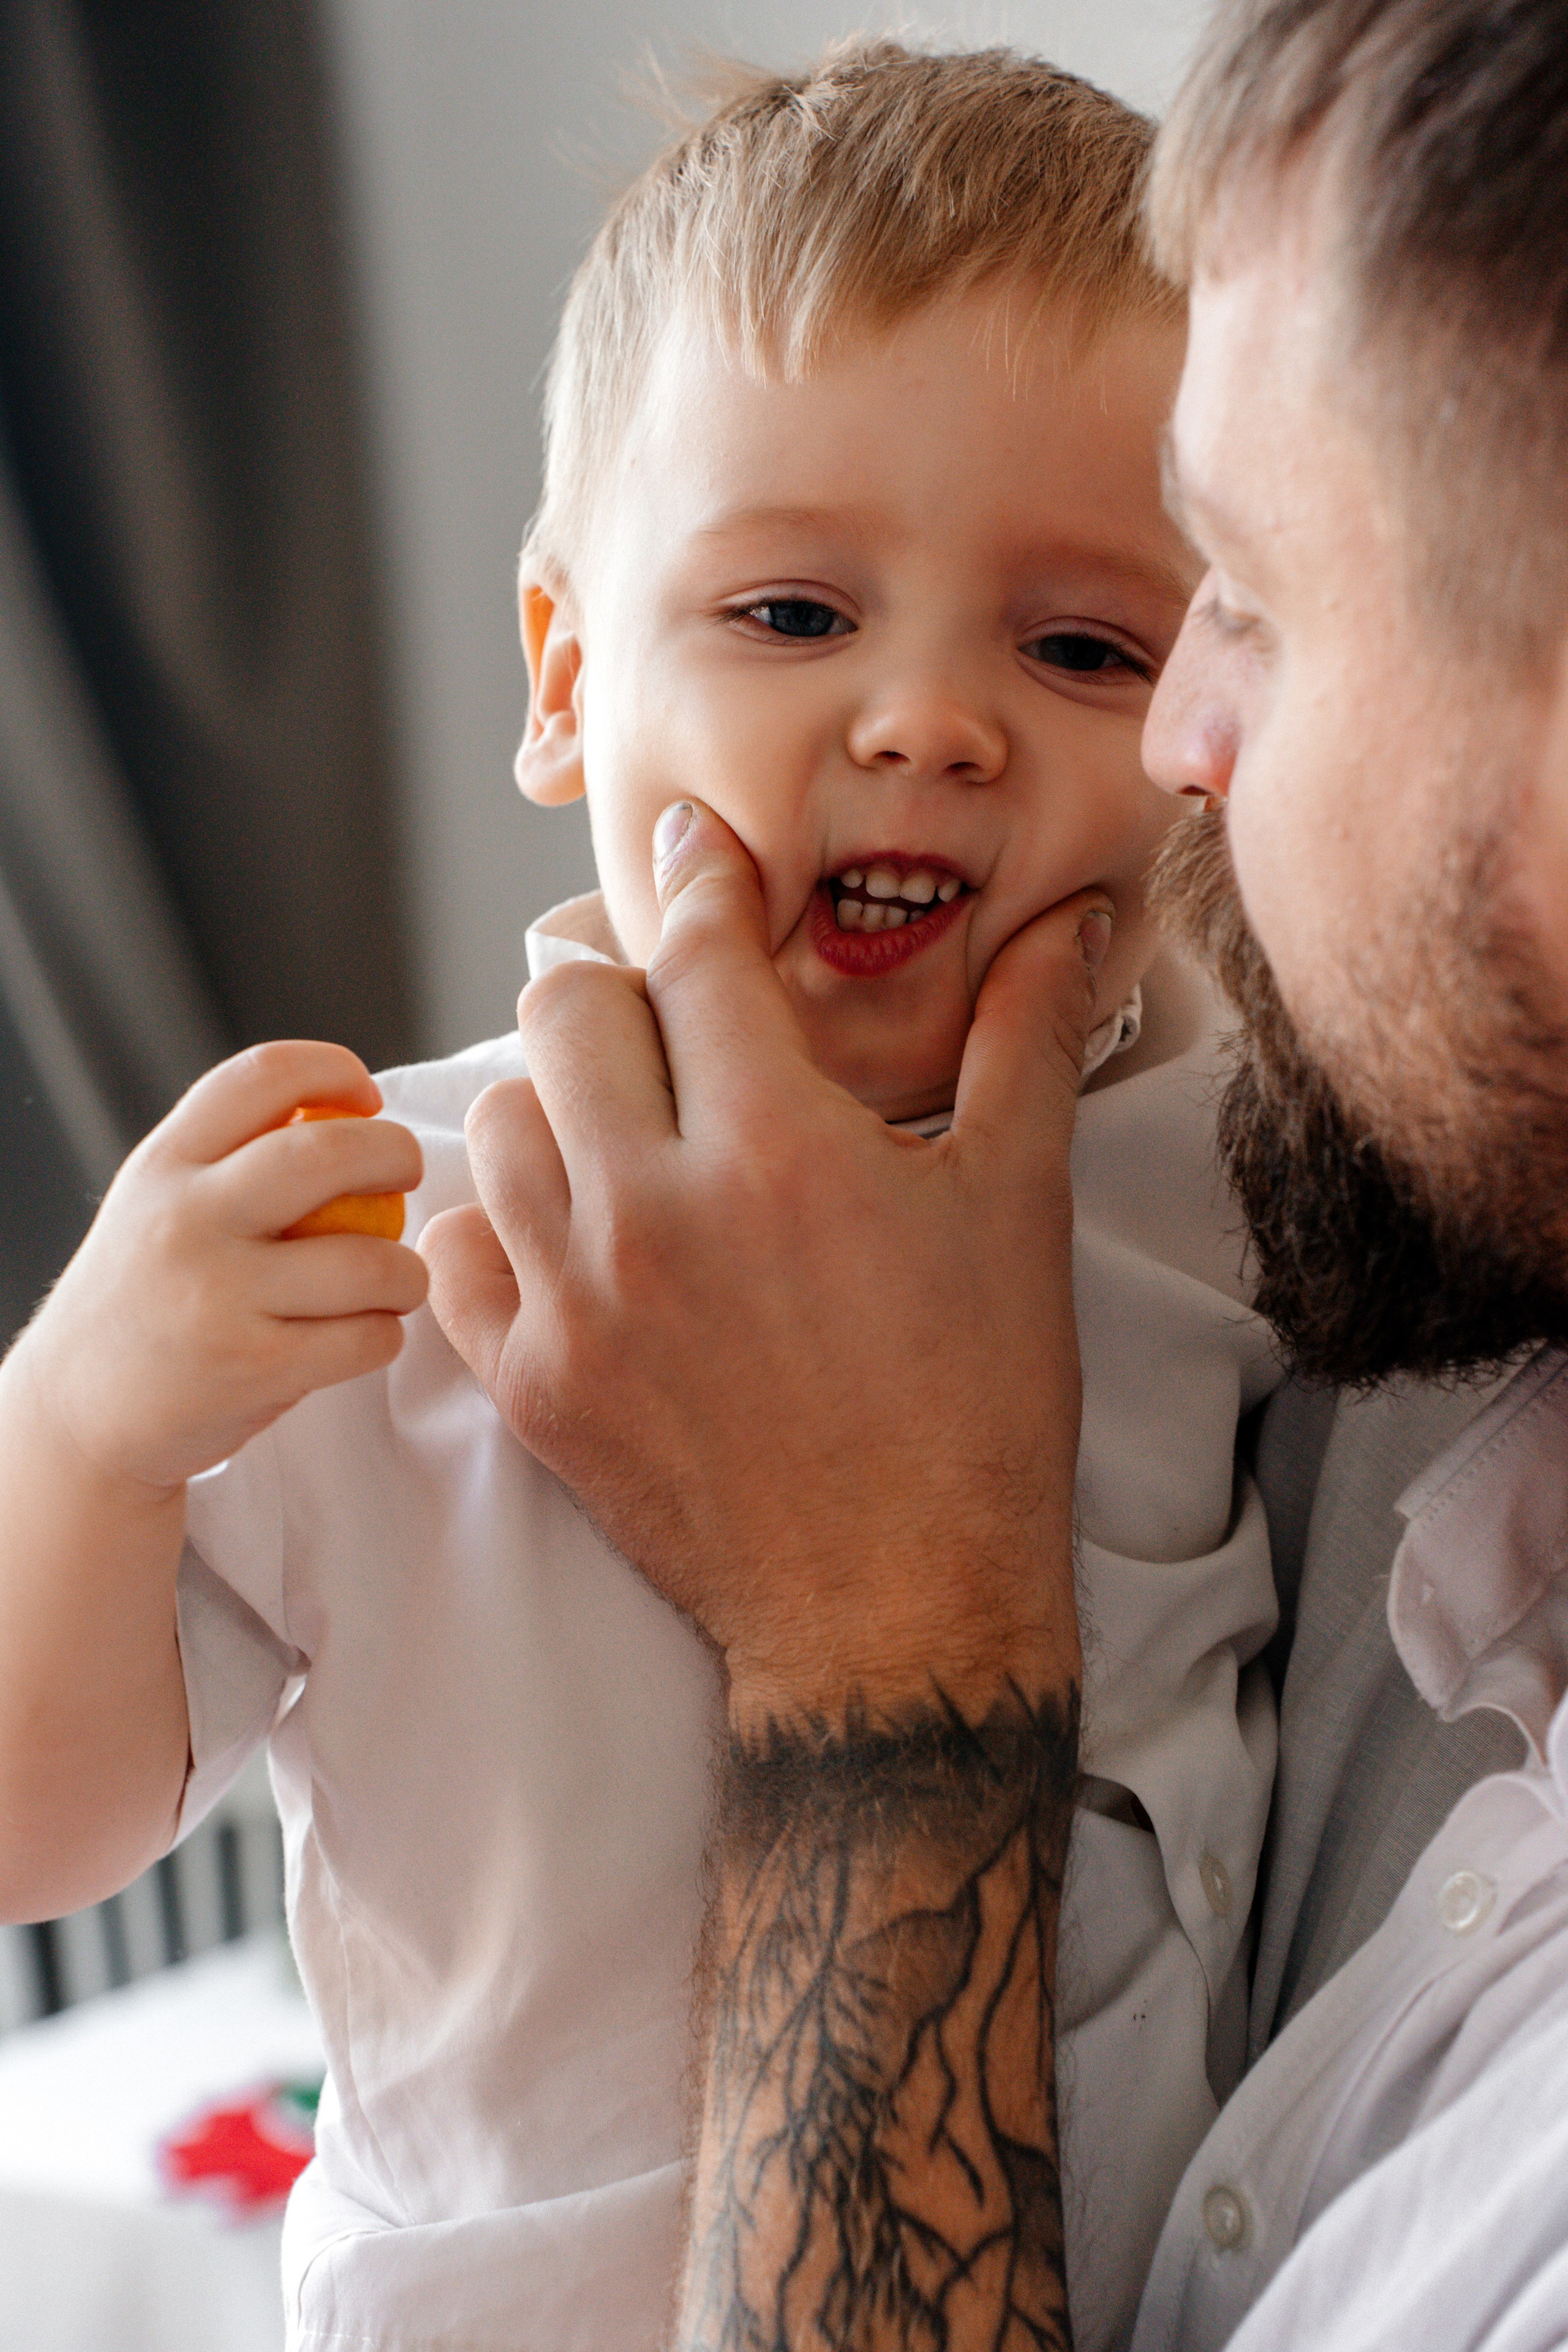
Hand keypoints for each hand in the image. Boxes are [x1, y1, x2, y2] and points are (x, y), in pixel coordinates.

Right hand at [21, 1040, 426, 1496]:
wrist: (78, 1416)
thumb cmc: (147, 1301)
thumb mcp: (158, 1206)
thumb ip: (229, 1159)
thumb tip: (349, 1113)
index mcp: (165, 1164)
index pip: (264, 1075)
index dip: (335, 1069)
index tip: (367, 1097)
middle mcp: (186, 1219)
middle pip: (330, 1153)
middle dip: (398, 1153)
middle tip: (407, 1173)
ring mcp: (218, 1294)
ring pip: (371, 1261)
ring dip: (407, 1272)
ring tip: (395, 1282)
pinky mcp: (254, 1366)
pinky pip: (367, 1337)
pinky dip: (385, 1334)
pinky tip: (364, 1335)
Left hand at [422, 803, 1110, 1728]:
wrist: (896, 1611)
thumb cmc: (974, 1413)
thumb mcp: (1014, 1209)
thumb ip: (1024, 1041)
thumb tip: (1075, 923)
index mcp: (776, 1147)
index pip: (700, 950)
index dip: (704, 876)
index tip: (701, 849)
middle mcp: (652, 1209)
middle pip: (564, 1010)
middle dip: (622, 985)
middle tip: (674, 1012)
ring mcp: (576, 1302)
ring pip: (497, 1122)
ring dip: (555, 1096)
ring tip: (625, 1122)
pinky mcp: (533, 1387)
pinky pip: (451, 1256)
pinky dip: (491, 1222)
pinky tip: (563, 1227)